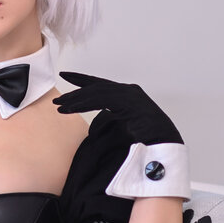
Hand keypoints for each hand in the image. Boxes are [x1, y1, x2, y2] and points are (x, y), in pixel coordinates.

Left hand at [52, 72, 182, 145]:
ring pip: (97, 93)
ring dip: (77, 100)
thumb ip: (107, 124)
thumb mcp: (121, 130)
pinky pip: (102, 101)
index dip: (82, 79)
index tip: (65, 76)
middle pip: (96, 87)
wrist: (166, 147)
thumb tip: (91, 130)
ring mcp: (131, 96)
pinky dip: (85, 105)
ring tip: (60, 107)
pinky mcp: (130, 104)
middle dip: (75, 93)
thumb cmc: (146, 140)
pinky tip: (73, 109)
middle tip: (57, 100)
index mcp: (127, 95)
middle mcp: (129, 91)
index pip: (100, 84)